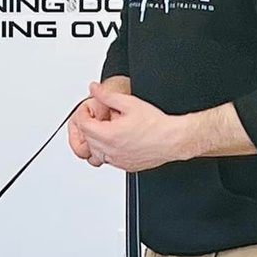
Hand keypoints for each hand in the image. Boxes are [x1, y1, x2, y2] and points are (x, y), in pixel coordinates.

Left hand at [75, 82, 190, 171]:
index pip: (83, 125)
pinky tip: (118, 141)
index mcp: (109, 135)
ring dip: (97, 140)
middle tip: (99, 117)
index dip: (83, 114)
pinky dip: (107, 151)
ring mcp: (117, 161)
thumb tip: (94, 89)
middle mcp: (111, 151)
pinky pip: (108, 160)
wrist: (173, 139)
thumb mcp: (129, 103)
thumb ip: (107, 95)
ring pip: (95, 152)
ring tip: (109, 129)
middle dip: (89, 126)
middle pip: (87, 139)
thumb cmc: (156, 124)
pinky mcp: (125, 166)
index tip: (88, 109)